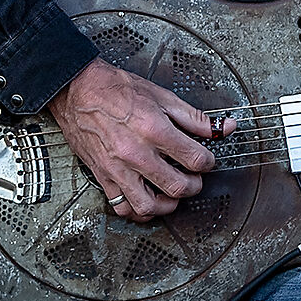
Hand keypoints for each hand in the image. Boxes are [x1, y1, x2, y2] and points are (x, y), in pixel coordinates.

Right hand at [49, 57, 226, 221]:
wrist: (78, 90)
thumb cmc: (116, 90)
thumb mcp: (162, 96)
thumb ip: (194, 117)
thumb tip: (223, 127)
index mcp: (154, 129)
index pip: (195, 159)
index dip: (208, 162)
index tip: (206, 160)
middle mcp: (136, 153)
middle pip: (177, 186)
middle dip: (193, 186)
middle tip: (194, 178)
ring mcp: (118, 168)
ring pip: (149, 206)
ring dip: (167, 205)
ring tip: (173, 194)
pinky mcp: (103, 176)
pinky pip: (122, 206)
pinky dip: (137, 210)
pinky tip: (147, 200)